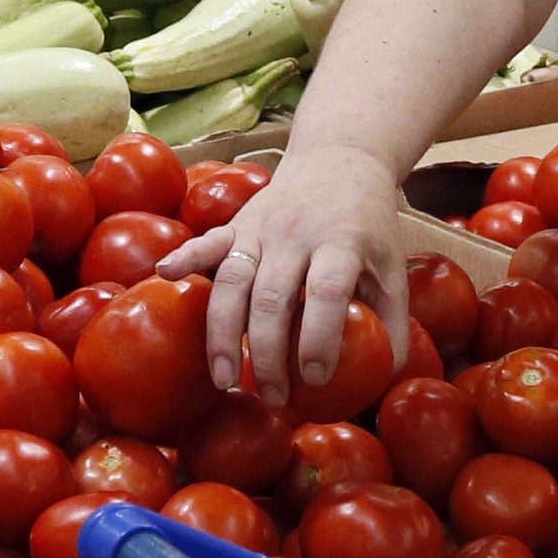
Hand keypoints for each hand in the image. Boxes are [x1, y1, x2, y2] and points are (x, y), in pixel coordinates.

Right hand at [162, 148, 407, 402]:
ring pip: (233, 279)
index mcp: (342, 242)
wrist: (341, 158)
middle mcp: (297, 233)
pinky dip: (186, 257)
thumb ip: (392, 321)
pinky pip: (208, 240)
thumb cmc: (369, 225)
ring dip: (224, 331)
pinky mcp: (238, 222)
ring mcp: (261, 226)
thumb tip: (384, 379)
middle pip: (273, 296)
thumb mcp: (393, 267)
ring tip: (223, 377)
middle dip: (268, 353)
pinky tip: (163, 275)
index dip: (319, 336)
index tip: (315, 378)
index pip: (327, 291)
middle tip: (274, 398)